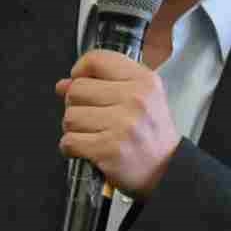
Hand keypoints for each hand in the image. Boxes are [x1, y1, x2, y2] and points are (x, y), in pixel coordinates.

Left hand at [55, 50, 179, 197]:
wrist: (167, 171)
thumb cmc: (151, 135)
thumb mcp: (141, 99)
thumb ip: (102, 85)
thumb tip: (63, 85)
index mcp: (143, 81)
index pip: (97, 60)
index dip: (80, 71)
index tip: (82, 82)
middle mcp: (135, 99)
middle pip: (77, 89)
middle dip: (76, 105)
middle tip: (91, 118)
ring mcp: (122, 125)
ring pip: (70, 117)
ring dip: (74, 129)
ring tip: (92, 135)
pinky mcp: (109, 150)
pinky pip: (70, 141)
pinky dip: (71, 148)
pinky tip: (87, 149)